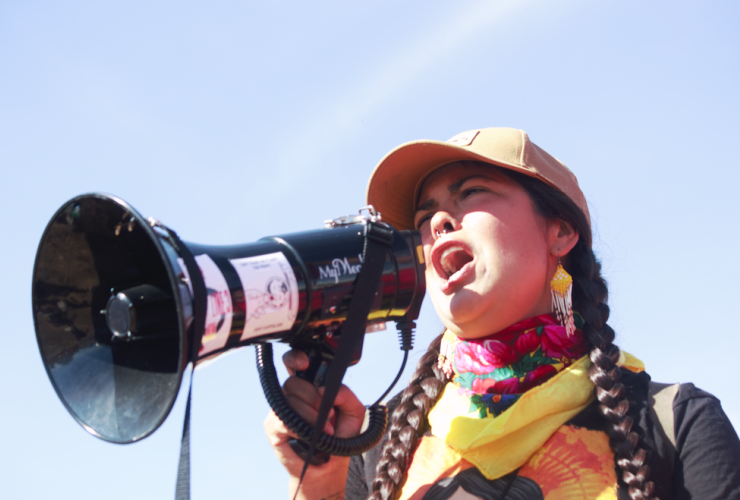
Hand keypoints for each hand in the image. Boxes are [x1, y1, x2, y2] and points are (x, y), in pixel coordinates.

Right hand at [264, 349, 365, 498]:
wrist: (329, 466)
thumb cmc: (339, 436)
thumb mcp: (354, 412)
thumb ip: (347, 394)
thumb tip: (328, 390)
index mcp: (308, 385)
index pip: (294, 362)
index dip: (296, 358)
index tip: (305, 363)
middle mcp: (292, 394)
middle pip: (294, 382)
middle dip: (314, 398)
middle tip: (328, 414)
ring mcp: (280, 409)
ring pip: (291, 399)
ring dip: (312, 415)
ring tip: (325, 430)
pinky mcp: (273, 426)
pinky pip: (284, 419)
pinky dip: (301, 428)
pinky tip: (310, 436)